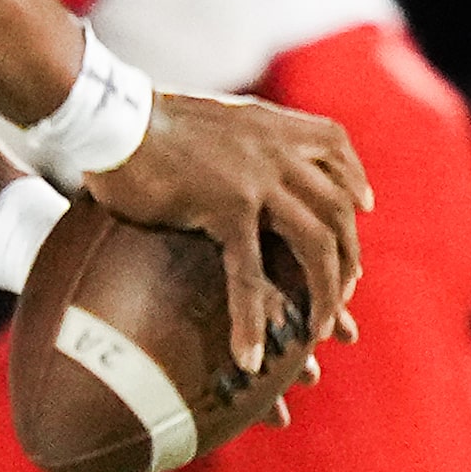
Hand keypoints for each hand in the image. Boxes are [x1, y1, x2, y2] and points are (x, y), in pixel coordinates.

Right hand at [87, 92, 371, 373]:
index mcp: (266, 123)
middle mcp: (273, 149)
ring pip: (315, 244)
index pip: (333, 144)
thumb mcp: (196, 115)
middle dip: (348, 253)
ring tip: (319, 333)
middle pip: (337, 206)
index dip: (353, 178)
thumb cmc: (133, 118)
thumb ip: (222, 134)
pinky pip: (249, 275)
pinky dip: (251, 321)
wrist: (108, 115)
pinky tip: (251, 357)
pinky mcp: (227, 209)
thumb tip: (211, 145)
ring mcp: (256, 180)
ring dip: (324, 293)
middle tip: (344, 290)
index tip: (362, 206)